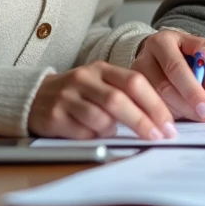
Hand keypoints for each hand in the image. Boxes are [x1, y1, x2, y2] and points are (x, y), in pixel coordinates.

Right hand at [28, 61, 176, 140]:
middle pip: (118, 100)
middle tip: (159, 137)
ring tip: (113, 133)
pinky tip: (91, 134)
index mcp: (101, 69)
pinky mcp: (53, 115)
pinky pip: (81, 132)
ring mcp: (67, 96)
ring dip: (113, 130)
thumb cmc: (79, 94)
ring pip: (100, 118)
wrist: (35, 96)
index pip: (134, 82)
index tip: (169, 125)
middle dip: (142, 121)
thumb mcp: (101, 85)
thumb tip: (160, 120)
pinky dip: (93, 137)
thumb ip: (126, 95)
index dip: (154, 104)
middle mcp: (84, 79)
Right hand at [131, 30, 204, 121]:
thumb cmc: (186, 58)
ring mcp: (132, 75)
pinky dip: (162, 118)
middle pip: (163, 86)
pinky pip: (145, 109)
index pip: (176, 66)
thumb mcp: (203, 58)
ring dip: (176, 113)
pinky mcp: (127, 91)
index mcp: (162, 41)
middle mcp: (144, 56)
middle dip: (187, 105)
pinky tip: (176, 120)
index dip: (193, 90)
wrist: (161, 59)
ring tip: (193, 116)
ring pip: (153, 100)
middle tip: (204, 117)